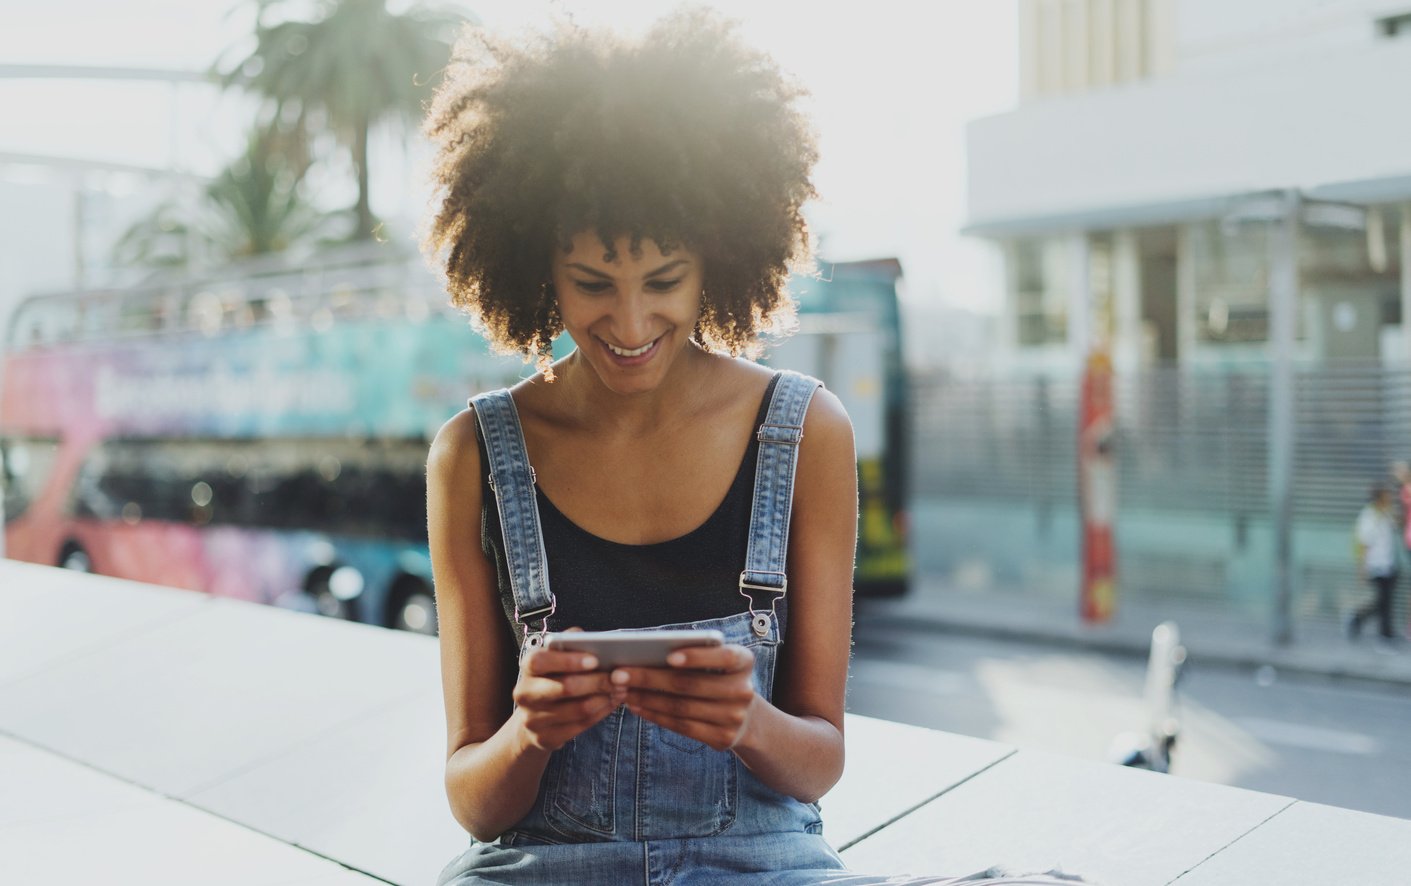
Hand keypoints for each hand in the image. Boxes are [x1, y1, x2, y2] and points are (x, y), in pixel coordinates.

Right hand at [511, 642, 618, 751]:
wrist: (532, 720)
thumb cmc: (551, 680)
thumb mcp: (553, 660)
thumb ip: (566, 644)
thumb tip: (581, 635)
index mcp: (527, 669)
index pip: (541, 661)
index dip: (569, 660)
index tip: (595, 660)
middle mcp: (525, 694)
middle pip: (566, 687)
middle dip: (597, 681)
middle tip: (619, 677)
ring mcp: (533, 719)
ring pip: (578, 709)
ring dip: (604, 699)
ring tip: (620, 690)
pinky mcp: (546, 738)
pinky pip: (581, 725)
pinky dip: (601, 713)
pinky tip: (611, 703)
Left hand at [613, 644, 756, 751]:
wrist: (746, 717)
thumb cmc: (719, 677)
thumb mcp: (718, 661)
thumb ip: (695, 653)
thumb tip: (646, 651)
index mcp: (744, 662)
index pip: (724, 657)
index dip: (698, 657)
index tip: (669, 656)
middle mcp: (743, 690)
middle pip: (690, 684)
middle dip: (650, 678)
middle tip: (619, 673)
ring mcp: (734, 717)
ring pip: (681, 708)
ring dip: (646, 699)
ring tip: (622, 691)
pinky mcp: (722, 738)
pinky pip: (682, 726)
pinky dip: (656, 716)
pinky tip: (637, 707)